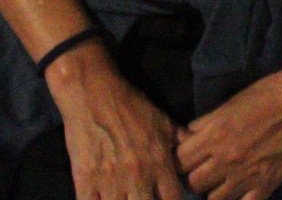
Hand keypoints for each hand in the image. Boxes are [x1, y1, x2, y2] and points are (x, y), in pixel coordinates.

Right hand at [47, 48, 185, 199]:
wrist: (93, 93)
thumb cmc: (131, 106)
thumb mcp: (164, 122)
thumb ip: (182, 143)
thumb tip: (196, 159)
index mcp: (159, 162)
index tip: (164, 199)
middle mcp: (137, 176)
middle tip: (142, 197)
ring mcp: (110, 181)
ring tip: (124, 198)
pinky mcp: (85, 181)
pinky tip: (103, 199)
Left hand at [177, 38, 281, 199]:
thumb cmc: (269, 94)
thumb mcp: (231, 102)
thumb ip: (206, 122)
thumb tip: (187, 135)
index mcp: (215, 136)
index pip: (180, 161)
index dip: (182, 159)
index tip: (188, 156)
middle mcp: (228, 160)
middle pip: (194, 183)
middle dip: (195, 175)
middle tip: (204, 167)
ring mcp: (248, 176)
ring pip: (215, 199)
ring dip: (215, 190)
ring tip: (223, 179)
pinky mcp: (268, 185)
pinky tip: (242, 191)